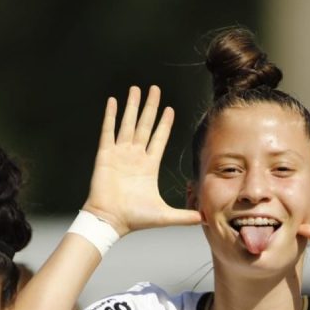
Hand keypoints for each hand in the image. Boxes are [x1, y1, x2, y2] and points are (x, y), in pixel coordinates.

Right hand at [82, 85, 200, 236]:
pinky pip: (108, 131)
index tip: (169, 109)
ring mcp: (120, 154)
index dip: (164, 124)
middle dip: (151, 107)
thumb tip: (204, 219)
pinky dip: (110, 116)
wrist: (111, 220)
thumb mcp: (164, 216)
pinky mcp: (105, 155)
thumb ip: (184, 216)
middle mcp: (135, 156)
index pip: (159, 139)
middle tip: (155, 89)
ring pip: (128, 124)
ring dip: (132, 106)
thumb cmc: (134, 218)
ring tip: (136, 89)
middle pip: (145, 125)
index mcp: (149, 166)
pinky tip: (113, 102)